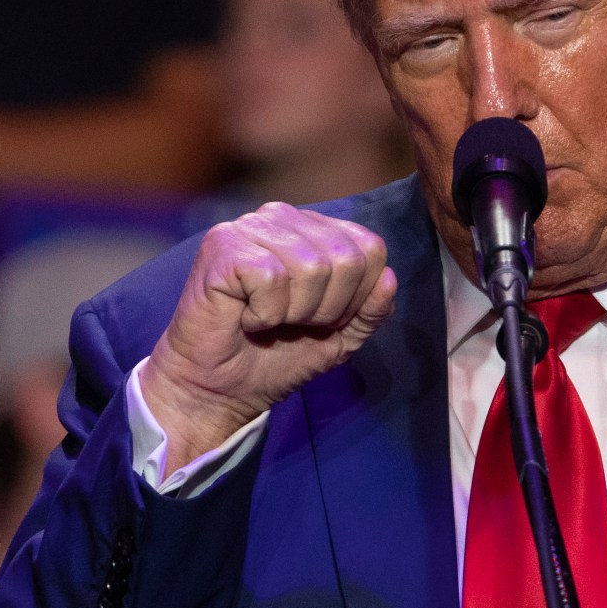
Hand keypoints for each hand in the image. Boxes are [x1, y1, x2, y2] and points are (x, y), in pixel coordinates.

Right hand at [143, 204, 396, 468]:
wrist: (218, 389)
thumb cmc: (274, 358)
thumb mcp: (340, 338)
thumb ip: (371, 310)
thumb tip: (388, 278)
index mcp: (314, 230)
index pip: (370, 248)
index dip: (355, 299)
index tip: (320, 321)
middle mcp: (283, 217)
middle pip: (346, 258)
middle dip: (326, 309)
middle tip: (290, 323)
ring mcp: (250, 226)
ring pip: (311, 267)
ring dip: (293, 313)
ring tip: (266, 320)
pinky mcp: (222, 244)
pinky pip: (272, 277)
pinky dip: (264, 313)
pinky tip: (244, 316)